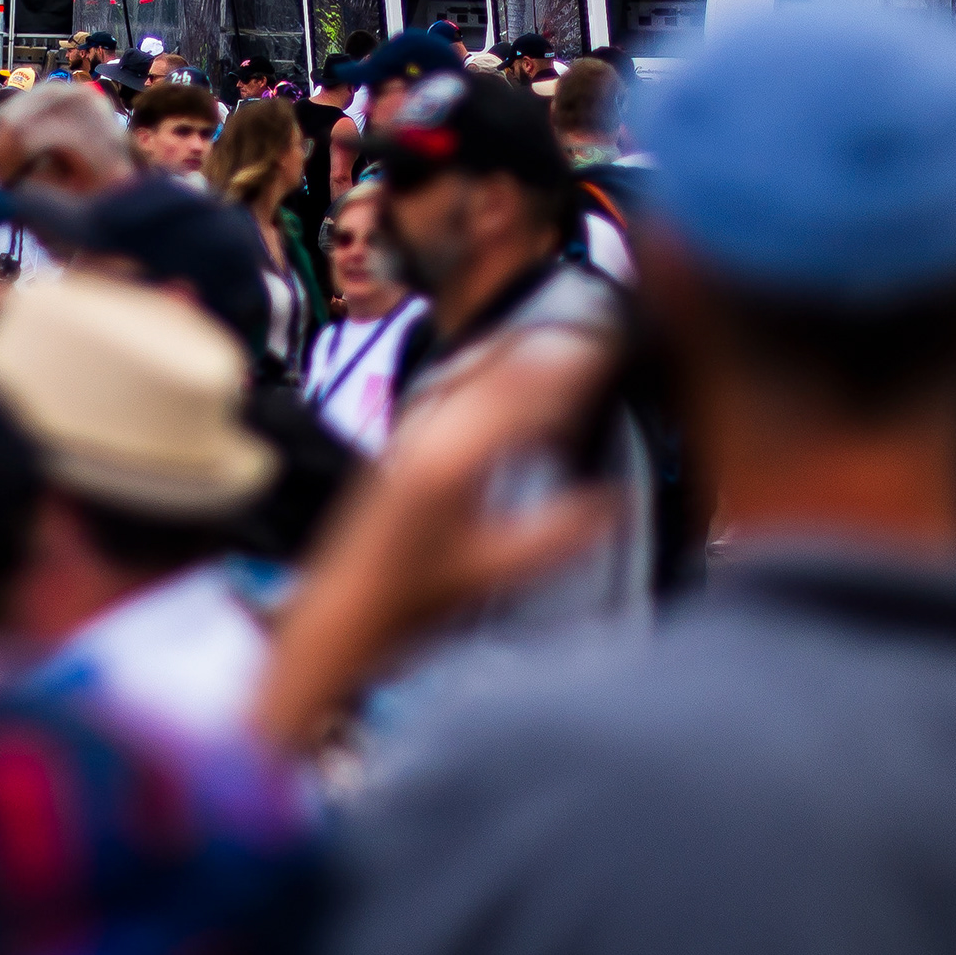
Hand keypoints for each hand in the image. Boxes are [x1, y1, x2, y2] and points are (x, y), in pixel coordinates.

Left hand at [252, 324, 620, 749]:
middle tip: (595, 344)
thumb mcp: (491, 571)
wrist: (340, 611)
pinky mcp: (401, 438)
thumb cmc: (411, 599)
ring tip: (563, 357)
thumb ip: (556, 535)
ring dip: (517, 358)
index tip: (607, 352)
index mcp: (451, 458)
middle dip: (545, 350)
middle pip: (495, 366)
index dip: (568, 369)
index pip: (522, 393)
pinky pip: (454, 384)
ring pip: (471, 370)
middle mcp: (426, 430)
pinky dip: (490, 374)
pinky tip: (510, 386)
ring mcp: (409, 429)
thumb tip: (616, 503)